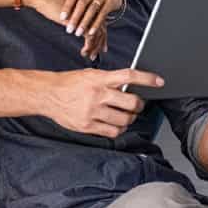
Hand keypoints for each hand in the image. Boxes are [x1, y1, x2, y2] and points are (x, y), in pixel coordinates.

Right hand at [24, 0, 120, 58]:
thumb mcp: (66, 10)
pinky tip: (83, 52)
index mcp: (88, 6)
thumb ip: (72, 16)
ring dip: (94, 47)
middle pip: (101, 29)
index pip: (100, 23)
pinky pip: (90, 37)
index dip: (101, 36)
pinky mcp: (81, 22)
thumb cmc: (51, 3)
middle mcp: (91, 11)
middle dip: (100, 43)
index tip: (100, 46)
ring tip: (89, 56)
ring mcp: (87, 16)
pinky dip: (88, 46)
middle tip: (96, 55)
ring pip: (97, 35)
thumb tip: (73, 26)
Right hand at [40, 68, 163, 137]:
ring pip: (125, 119)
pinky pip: (113, 132)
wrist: (48, 94)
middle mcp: (97, 94)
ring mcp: (93, 111)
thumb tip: (130, 86)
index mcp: (100, 79)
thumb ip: (109, 80)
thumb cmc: (70, 83)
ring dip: (130, 118)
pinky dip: (119, 129)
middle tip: (137, 105)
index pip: (129, 76)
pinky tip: (116, 125)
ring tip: (126, 115)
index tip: (159, 81)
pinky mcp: (88, 126)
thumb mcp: (91, 75)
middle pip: (131, 102)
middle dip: (139, 105)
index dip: (147, 79)